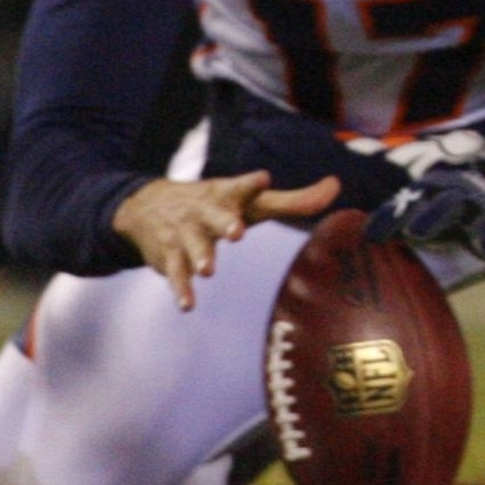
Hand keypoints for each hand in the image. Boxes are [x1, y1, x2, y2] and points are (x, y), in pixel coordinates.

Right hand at [113, 170, 339, 311]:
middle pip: (217, 216)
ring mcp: (186, 234)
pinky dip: (180, 289)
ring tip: (209, 269)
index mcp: (229, 194)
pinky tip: (188, 306)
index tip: (263, 179)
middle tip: (237, 231)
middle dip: (226, 223)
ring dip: (201, 256)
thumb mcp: (252, 200)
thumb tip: (336, 186)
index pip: (243, 187)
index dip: (252, 183)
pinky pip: (175, 274)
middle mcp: (206, 212)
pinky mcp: (170, 256)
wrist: (148, 206)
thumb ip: (294, 200)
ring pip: (194, 245)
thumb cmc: (218, 204)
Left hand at [367, 164, 484, 284]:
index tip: (372, 236)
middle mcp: (463, 196)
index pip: (409, 203)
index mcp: (435, 193)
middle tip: (419, 232)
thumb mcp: (428, 214)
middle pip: (447, 205)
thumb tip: (358, 261)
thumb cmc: (452, 212)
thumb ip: (403, 231)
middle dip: (434, 216)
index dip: (393, 217)